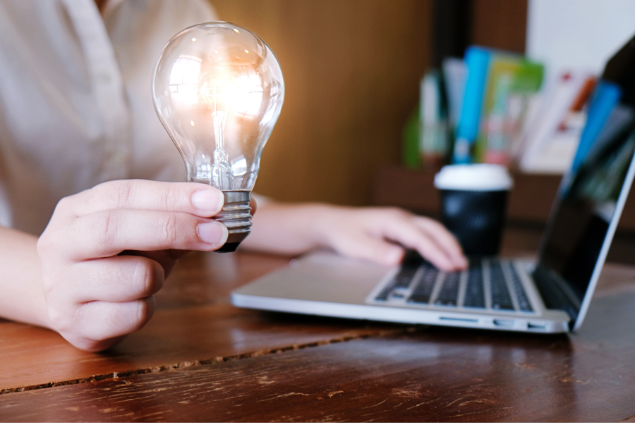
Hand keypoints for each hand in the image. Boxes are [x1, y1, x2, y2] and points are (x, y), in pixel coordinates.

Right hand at [37, 180, 227, 350]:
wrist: (68, 301)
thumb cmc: (114, 258)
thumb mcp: (142, 232)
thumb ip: (179, 219)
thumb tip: (233, 212)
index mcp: (76, 210)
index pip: (124, 194)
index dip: (172, 196)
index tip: (215, 201)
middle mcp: (60, 245)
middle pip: (114, 229)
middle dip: (173, 228)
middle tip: (215, 233)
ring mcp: (62, 287)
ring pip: (131, 277)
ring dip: (158, 275)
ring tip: (152, 277)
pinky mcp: (75, 325)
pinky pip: (132, 314)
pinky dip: (149, 308)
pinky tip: (137, 302)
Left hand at [315, 206, 466, 270]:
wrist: (332, 223)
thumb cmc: (343, 233)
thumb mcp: (355, 246)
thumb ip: (377, 252)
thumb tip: (398, 258)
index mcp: (392, 221)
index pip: (420, 237)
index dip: (437, 253)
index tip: (450, 267)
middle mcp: (400, 218)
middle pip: (433, 229)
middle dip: (450, 246)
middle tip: (463, 265)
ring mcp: (402, 221)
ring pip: (432, 229)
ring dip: (447, 244)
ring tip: (459, 262)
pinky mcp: (401, 227)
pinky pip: (425, 233)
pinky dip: (438, 243)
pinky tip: (442, 255)